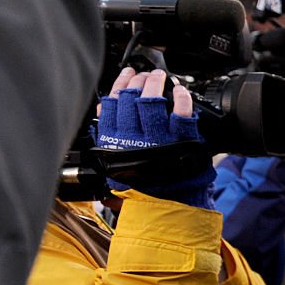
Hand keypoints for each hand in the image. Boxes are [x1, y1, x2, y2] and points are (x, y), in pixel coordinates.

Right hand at [97, 68, 215, 208]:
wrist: (165, 210)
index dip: (119, 85)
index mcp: (114, 143)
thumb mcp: (115, 166)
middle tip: (146, 75)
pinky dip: (181, 98)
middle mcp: (133, 138)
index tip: (126, 75)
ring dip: (155, 84)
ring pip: (152, 101)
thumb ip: (108, 141)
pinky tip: (181, 91)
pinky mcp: (180, 141)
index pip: (111, 105)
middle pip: (130, 98)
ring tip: (160, 76)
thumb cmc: (142, 191)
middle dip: (137, 81)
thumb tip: (102, 112)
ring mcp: (157, 138)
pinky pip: (181, 113)